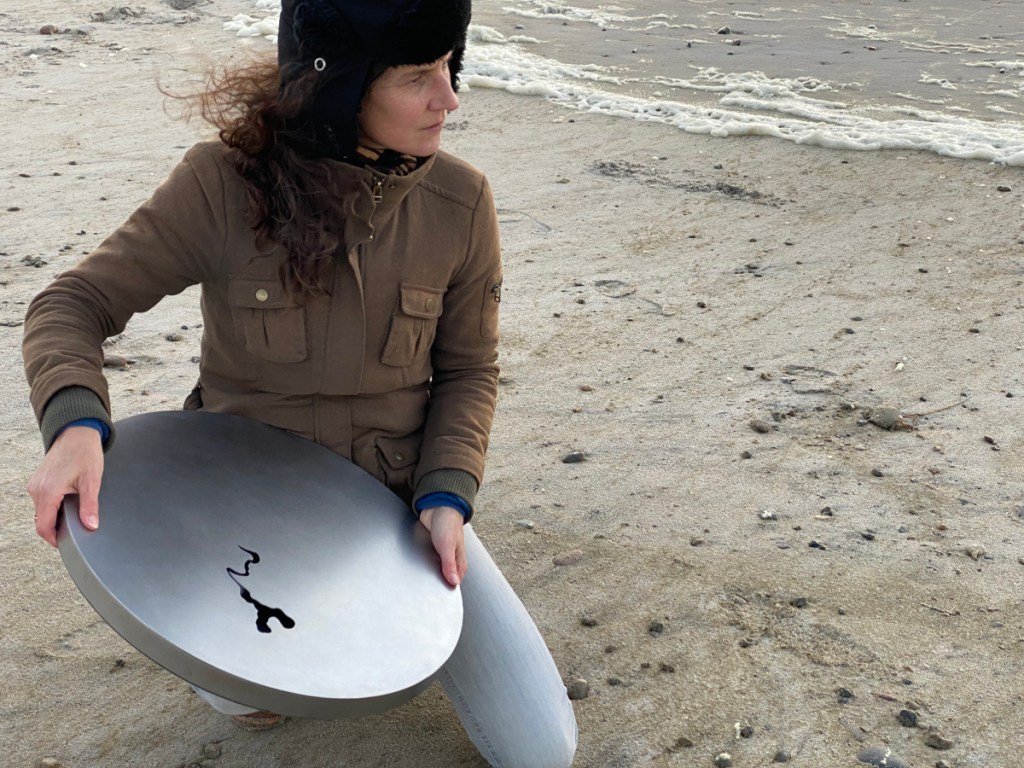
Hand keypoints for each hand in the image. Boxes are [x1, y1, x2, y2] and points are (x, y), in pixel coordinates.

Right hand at [27, 426, 103, 546]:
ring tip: (74, 515)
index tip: (67, 544)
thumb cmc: (85, 453)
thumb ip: (90, 505)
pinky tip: (68, 503)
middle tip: (76, 530)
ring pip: (41, 512)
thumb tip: (91, 526)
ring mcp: (35, 485)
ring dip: (55, 518)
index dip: (54, 539)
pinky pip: (42, 502)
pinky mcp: (37, 481)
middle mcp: (36, 490)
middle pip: (41, 521)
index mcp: (48, 492)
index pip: (44, 526)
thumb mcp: (92, 481)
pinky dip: (53, 507)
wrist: (76, 432)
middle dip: (56, 529)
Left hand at [418, 506, 467, 586]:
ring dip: (428, 574)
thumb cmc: (448, 523)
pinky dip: (422, 565)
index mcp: (459, 562)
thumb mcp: (448, 546)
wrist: (437, 507)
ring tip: (418, 582)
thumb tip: (454, 582)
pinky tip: (416, 567)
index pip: (455, 582)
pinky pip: (427, 562)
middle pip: (444, 578)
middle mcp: (451, 560)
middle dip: (436, 584)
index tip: (437, 597)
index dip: (447, 590)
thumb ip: (450, 565)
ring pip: (435, 571)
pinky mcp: (431, 550)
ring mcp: (440, 556)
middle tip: (425, 592)